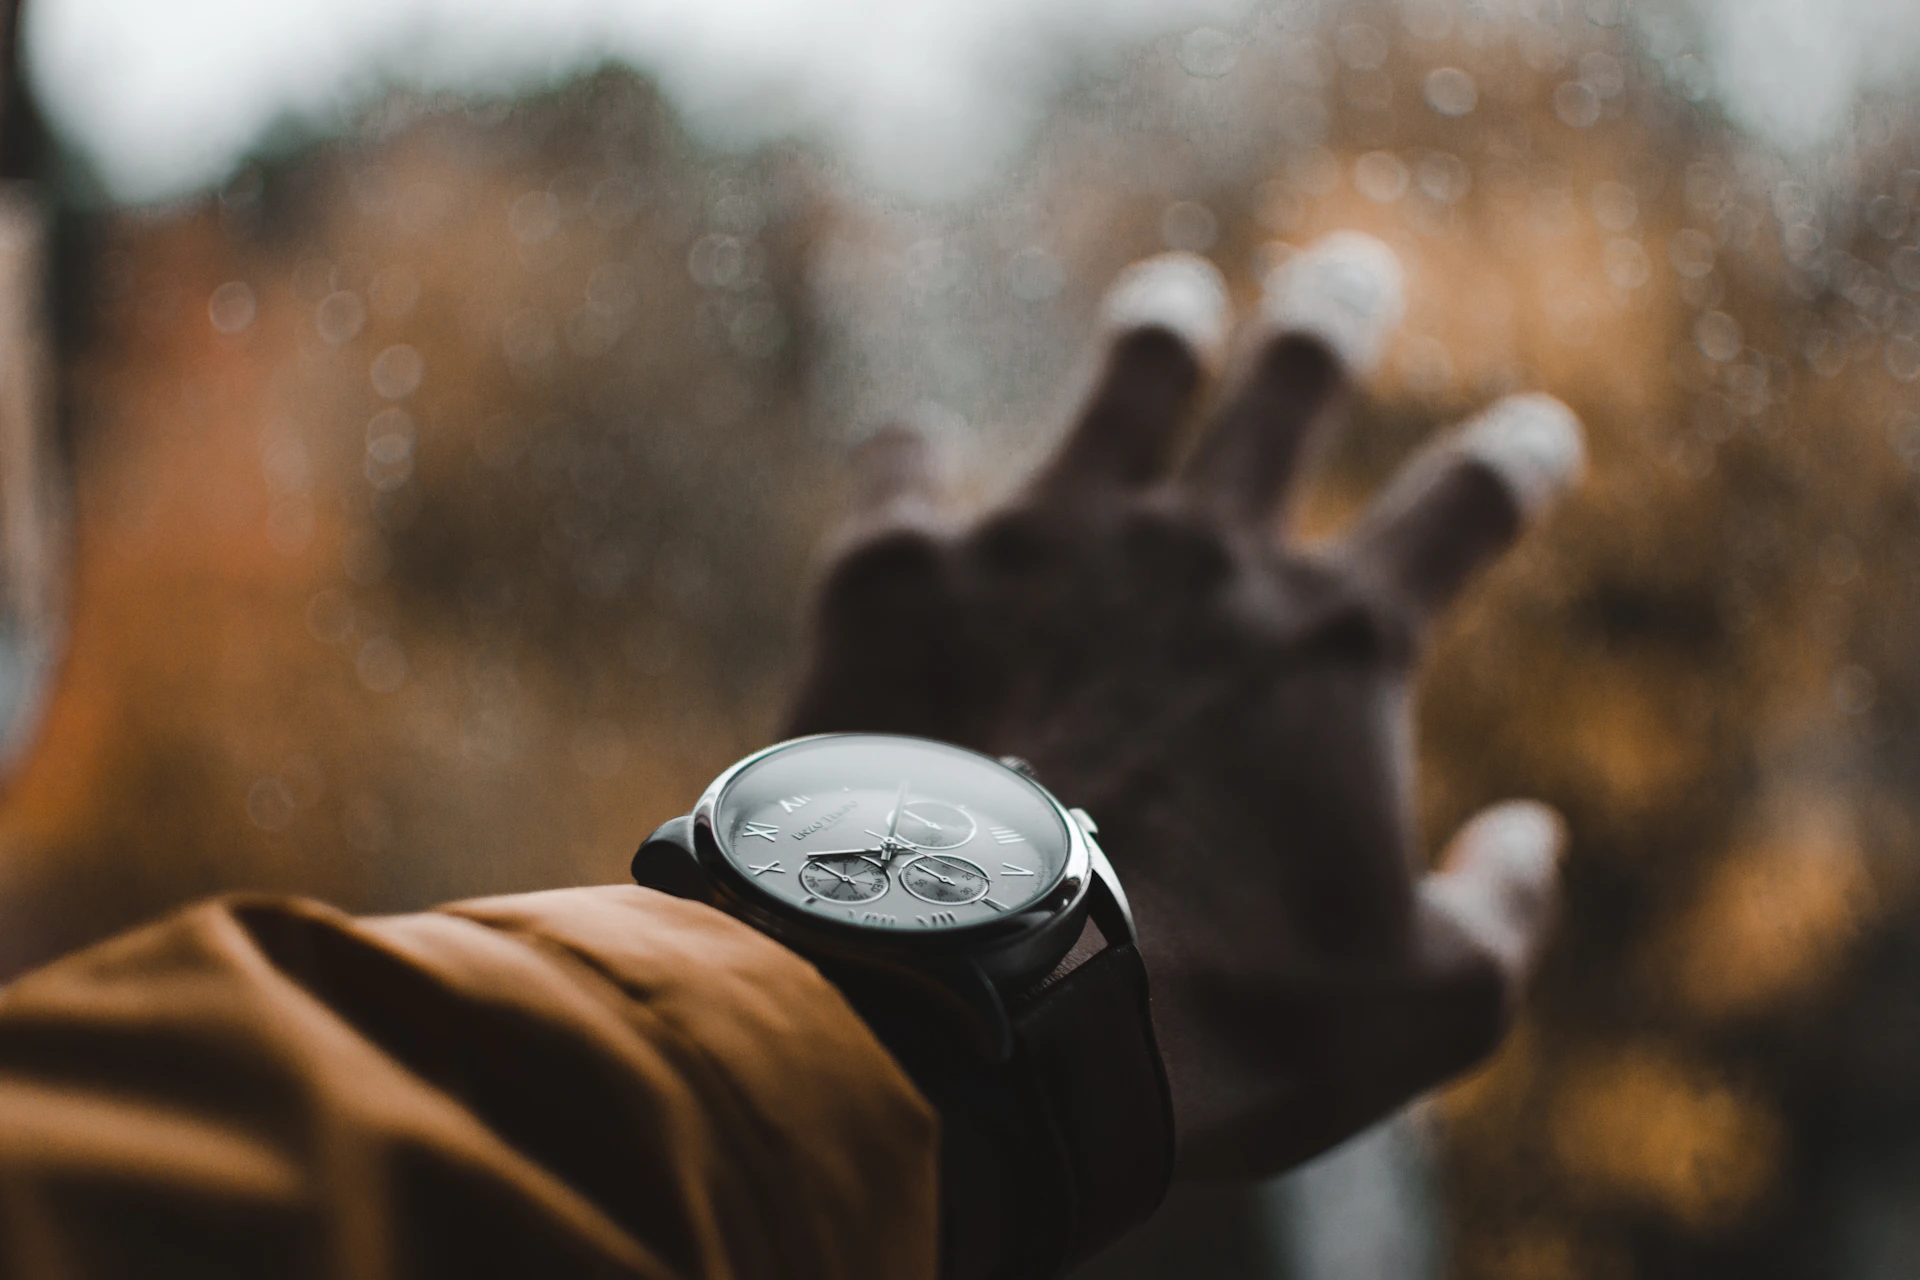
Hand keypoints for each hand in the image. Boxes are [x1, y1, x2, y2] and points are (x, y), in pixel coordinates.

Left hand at [784, 235, 1581, 1178]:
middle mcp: (1199, 555)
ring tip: (1171, 299)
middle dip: (1333, 317)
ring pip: (1125, 381)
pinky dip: (915, 454)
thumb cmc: (1204, 1027)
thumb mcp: (1418, 1014)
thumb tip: (1535, 838)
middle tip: (1351, 271)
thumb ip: (1502, 917)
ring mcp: (1045, 542)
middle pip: (1293, 383)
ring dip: (1159, 332)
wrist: (965, 1017)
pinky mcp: (901, 569)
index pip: (1464, 510)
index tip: (1536, 432)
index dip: (1513, 464)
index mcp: (1333, 643)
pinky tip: (915, 448)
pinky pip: (907, 462)